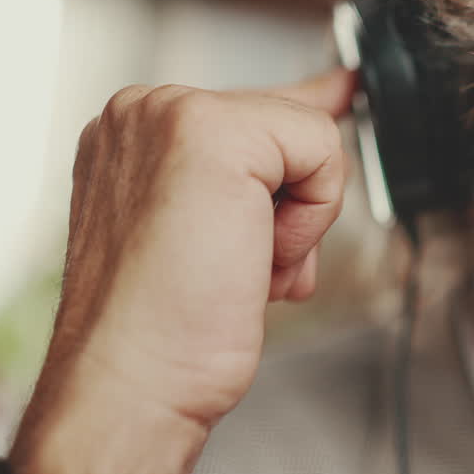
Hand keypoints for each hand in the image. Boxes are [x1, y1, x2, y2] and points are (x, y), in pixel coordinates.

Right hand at [9, 69, 355, 473]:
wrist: (134, 381)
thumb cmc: (168, 328)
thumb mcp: (226, 223)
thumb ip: (273, 158)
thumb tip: (339, 92)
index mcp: (136, 131)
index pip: (255, 107)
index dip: (298, 156)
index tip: (335, 113)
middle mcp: (144, 111)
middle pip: (290, 124)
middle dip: (293, 207)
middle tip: (239, 262)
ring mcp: (169, 112)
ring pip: (311, 137)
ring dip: (300, 221)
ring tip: (239, 265)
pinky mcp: (209, 130)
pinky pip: (322, 151)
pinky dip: (311, 218)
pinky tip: (255, 255)